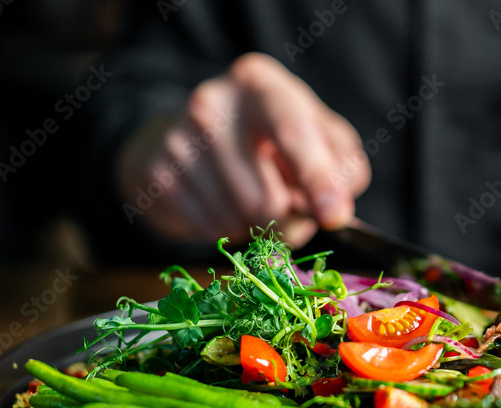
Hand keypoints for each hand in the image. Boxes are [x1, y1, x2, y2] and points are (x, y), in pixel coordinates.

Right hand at [116, 52, 369, 246]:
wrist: (196, 139)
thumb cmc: (275, 141)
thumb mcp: (322, 140)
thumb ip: (342, 171)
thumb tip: (336, 211)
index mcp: (260, 83)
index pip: (293, 134)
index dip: (318, 179)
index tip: (334, 215)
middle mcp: (212, 102)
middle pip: (266, 198)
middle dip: (289, 220)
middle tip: (289, 207)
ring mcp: (178, 140)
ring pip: (239, 221)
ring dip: (260, 228)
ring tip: (254, 200)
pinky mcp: (159, 175)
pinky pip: (211, 231)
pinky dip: (230, 231)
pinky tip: (226, 204)